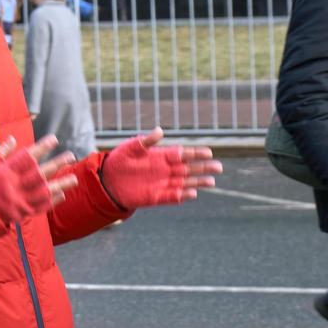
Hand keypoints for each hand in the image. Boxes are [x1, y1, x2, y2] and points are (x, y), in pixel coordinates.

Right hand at [0, 135, 76, 225]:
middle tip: (70, 156)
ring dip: (60, 185)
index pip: (27, 157)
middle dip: (56, 164)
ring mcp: (18, 201)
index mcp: (4, 172)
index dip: (41, 147)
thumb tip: (12, 140)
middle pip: (40, 174)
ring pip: (44, 192)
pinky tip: (61, 196)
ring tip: (74, 179)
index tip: (54, 139)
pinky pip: (39, 208)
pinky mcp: (19, 214)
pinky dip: (51, 202)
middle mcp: (14, 186)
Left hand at [99, 127, 221, 208]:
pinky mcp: (156, 197)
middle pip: (188, 169)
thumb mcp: (132, 147)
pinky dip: (182, 195)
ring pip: (184, 183)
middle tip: (218, 167)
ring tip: (212, 182)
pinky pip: (172, 196)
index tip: (209, 152)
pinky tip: (193, 194)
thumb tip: (160, 130)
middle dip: (203, 168)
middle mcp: (165, 170)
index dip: (196, 153)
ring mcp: (162, 184)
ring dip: (197, 183)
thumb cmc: (120, 160)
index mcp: (162, 156)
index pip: (183, 154)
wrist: (108, 180)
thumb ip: (146, 140)